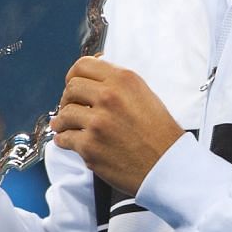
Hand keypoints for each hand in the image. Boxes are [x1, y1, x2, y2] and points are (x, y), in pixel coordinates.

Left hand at [51, 56, 182, 194]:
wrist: (167, 165)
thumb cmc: (159, 133)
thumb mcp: (145, 94)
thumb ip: (118, 83)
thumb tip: (94, 76)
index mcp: (123, 80)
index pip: (83, 66)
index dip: (74, 76)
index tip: (73, 85)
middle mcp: (109, 97)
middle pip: (71, 88)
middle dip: (68, 99)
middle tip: (71, 108)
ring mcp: (97, 122)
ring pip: (64, 114)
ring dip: (63, 121)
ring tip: (67, 126)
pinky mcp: (89, 146)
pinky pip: (64, 138)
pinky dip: (64, 140)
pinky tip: (70, 141)